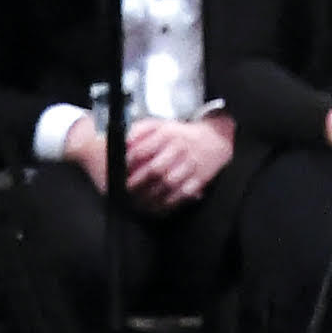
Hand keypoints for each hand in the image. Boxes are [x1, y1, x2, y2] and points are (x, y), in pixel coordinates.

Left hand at [116, 105, 236, 206]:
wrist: (214, 139)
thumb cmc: (180, 134)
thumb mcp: (160, 124)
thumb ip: (140, 130)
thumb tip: (123, 140)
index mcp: (167, 133)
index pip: (142, 150)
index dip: (127, 164)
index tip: (118, 172)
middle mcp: (179, 149)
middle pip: (155, 170)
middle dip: (137, 183)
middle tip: (125, 191)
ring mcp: (190, 165)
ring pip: (168, 185)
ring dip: (150, 197)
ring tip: (137, 203)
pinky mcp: (199, 179)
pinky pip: (182, 195)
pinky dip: (168, 204)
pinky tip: (156, 208)